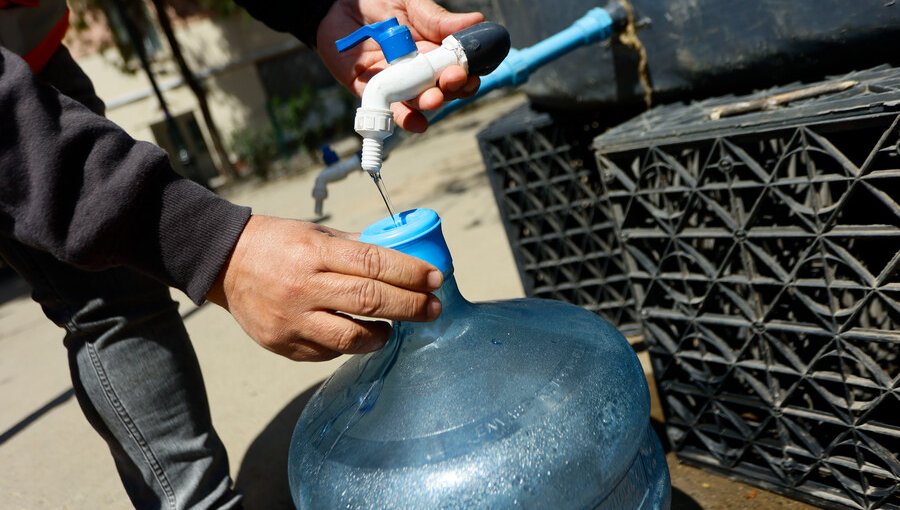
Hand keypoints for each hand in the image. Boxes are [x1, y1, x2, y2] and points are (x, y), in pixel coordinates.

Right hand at [207, 215, 442, 360]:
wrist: (224, 263)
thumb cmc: (278, 244)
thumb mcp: (316, 234)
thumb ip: (355, 248)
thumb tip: (403, 258)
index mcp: (314, 252)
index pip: (373, 263)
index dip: (410, 272)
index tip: (435, 278)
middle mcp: (303, 288)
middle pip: (370, 301)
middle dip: (411, 306)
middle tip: (434, 308)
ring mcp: (292, 320)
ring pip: (351, 338)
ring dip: (382, 334)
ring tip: (394, 326)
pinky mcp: (283, 345)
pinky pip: (328, 352)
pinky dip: (349, 345)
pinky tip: (357, 334)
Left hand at [316, 0, 483, 131]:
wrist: (335, 6)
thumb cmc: (376, 3)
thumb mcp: (410, 5)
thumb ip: (438, 19)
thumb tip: (475, 20)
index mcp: (432, 50)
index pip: (456, 68)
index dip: (467, 74)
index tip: (470, 72)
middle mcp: (417, 71)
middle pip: (442, 89)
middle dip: (451, 89)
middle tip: (452, 80)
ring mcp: (397, 83)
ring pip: (419, 102)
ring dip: (429, 104)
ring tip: (433, 99)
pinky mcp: (372, 91)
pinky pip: (390, 110)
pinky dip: (405, 120)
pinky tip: (418, 123)